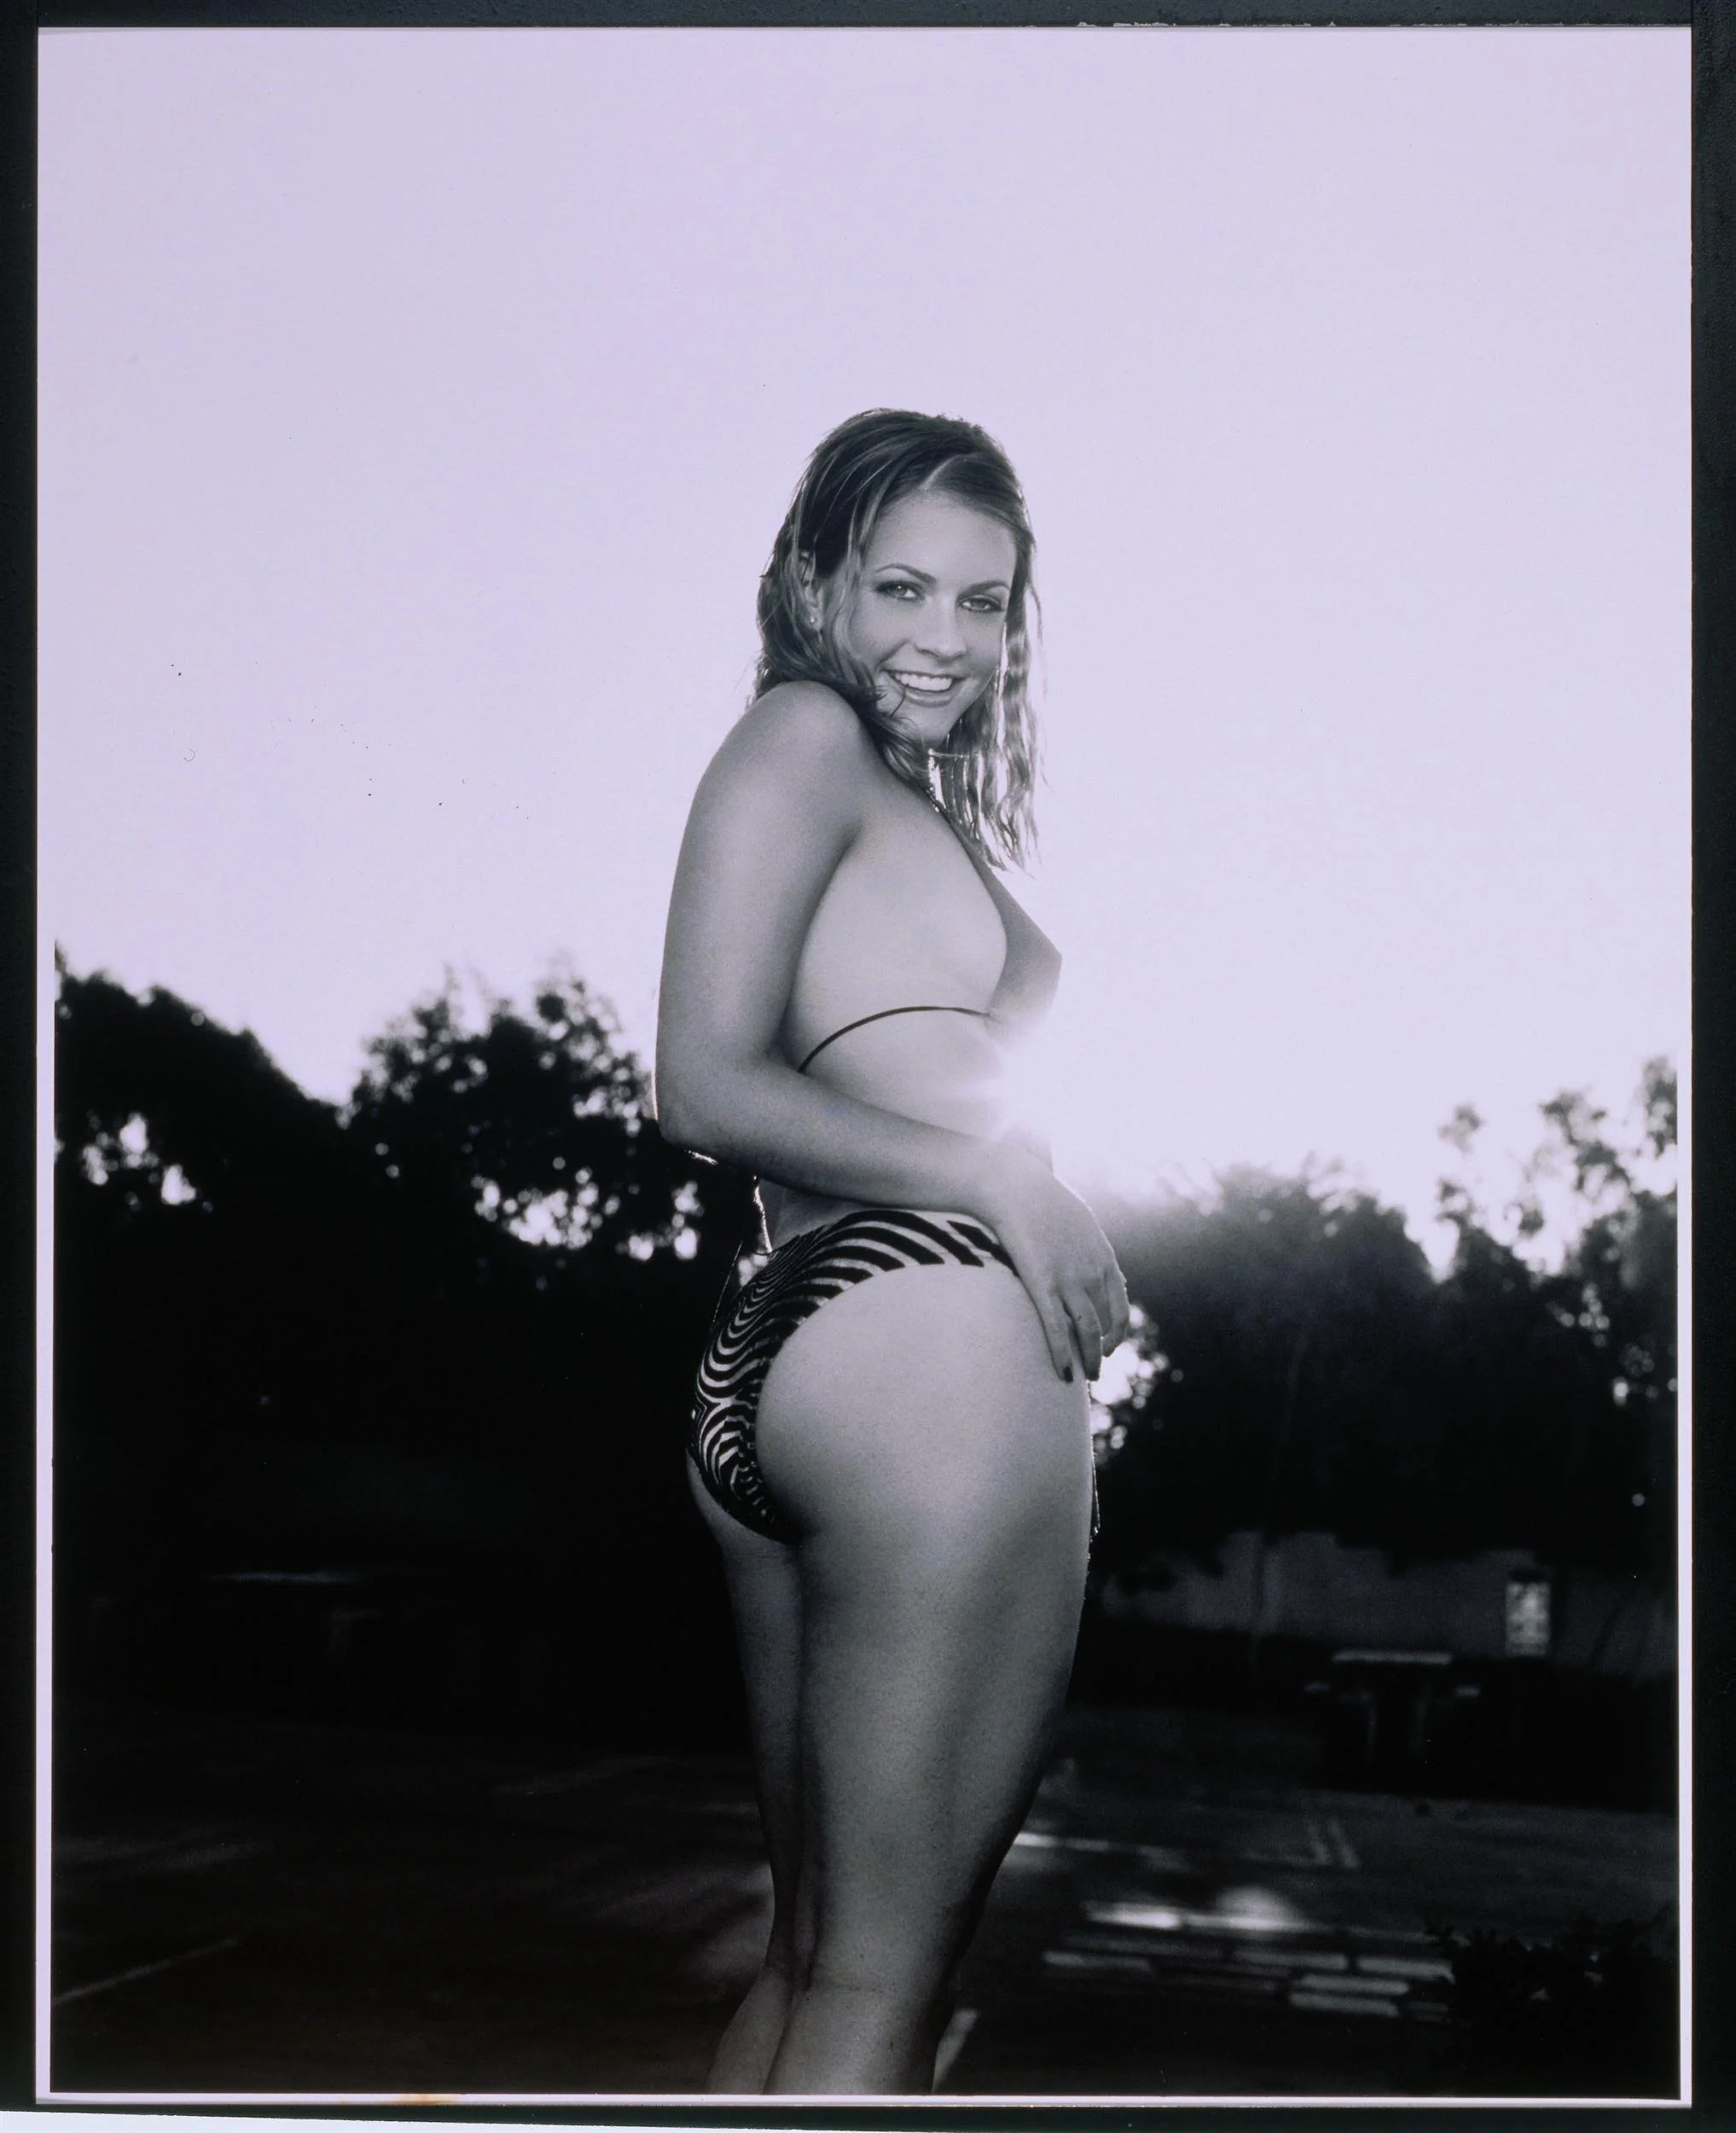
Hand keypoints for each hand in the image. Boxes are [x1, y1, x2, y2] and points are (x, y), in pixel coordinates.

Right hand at [980, 1153, 1129, 1383]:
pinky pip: (1057, 1328)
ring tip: (1084, 1378)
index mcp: (1104, 1257)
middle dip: (1103, 1351)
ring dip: (1088, 1359)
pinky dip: (1062, 1354)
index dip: (1118, 1331)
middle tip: (1096, 1370)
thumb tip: (1077, 1252)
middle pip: (1106, 1323)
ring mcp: (1069, 1278)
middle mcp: (1093, 1271)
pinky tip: (1062, 1372)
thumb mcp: (1073, 1218)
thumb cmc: (1038, 1196)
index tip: (1110, 1345)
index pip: (1120, 1305)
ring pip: (1087, 1331)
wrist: (1015, 1184)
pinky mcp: (1043, 1283)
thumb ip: (1081, 1242)